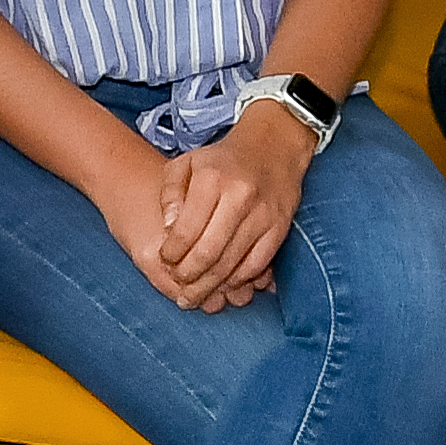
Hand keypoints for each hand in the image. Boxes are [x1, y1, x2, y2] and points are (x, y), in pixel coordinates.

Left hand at [114, 107, 312, 313]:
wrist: (273, 146)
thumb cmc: (222, 160)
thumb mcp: (186, 164)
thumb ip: (170, 194)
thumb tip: (169, 230)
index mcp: (212, 181)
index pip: (187, 230)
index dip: (172, 253)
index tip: (165, 261)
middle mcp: (239, 198)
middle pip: (209, 253)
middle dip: (190, 278)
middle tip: (180, 292)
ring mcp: (263, 215)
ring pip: (233, 264)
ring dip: (212, 287)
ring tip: (196, 298)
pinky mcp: (280, 228)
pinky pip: (257, 264)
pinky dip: (239, 280)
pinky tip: (225, 286)